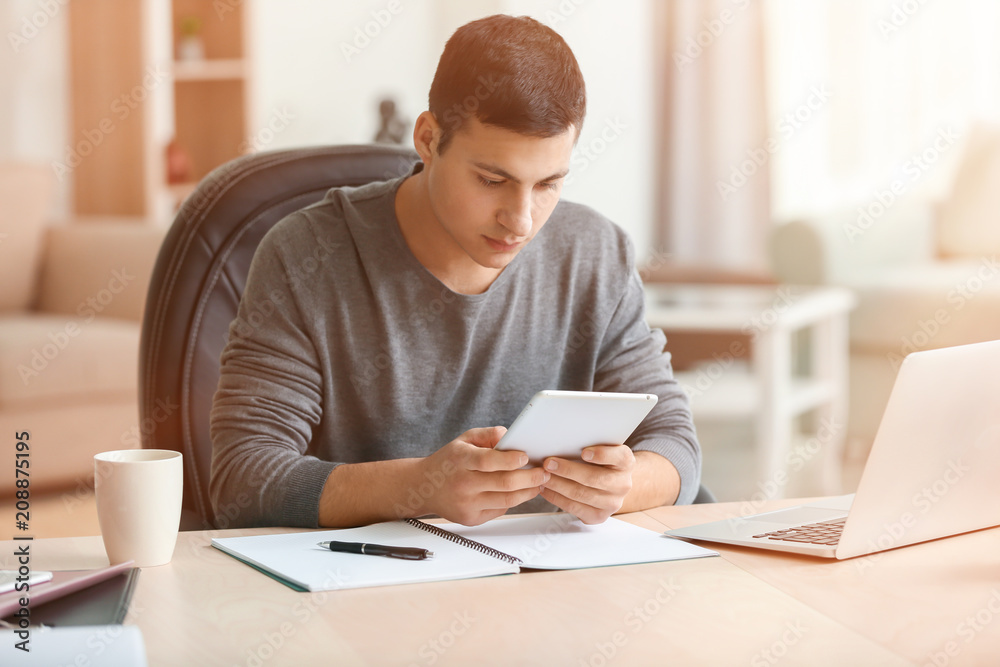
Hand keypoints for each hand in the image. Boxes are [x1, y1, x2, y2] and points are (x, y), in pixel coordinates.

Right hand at [419, 426, 550, 525]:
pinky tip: (521, 492)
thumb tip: (509, 435)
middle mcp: (463, 484)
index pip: (488, 461)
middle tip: (544, 472)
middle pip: (504, 483)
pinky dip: (513, 501)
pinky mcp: (471, 518)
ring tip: (539, 483)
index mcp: (460, 460)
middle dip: (530, 478)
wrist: (424, 488)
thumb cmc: (449, 461)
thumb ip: (487, 434)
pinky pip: (500, 510)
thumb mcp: (463, 440)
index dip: (510, 459)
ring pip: (506, 500)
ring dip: (528, 492)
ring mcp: (467, 504)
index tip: (526, 456)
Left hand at [539, 445, 634, 523]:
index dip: (601, 455)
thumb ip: (591, 444)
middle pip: (594, 478)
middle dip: (568, 470)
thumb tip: (565, 440)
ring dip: (558, 485)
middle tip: (548, 463)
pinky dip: (557, 498)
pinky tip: (546, 490)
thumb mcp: (604, 449)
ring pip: (581, 494)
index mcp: (626, 463)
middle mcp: (623, 484)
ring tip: (544, 477)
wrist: (612, 484)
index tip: (584, 452)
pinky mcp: (599, 516)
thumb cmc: (602, 462)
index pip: (619, 457)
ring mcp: (612, 503)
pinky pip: (575, 508)